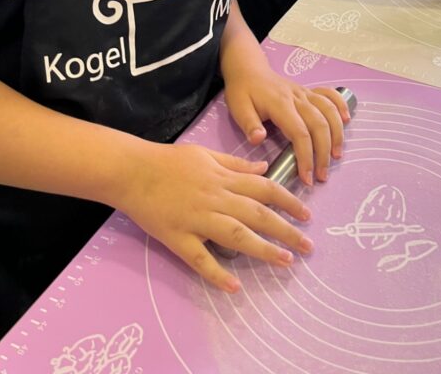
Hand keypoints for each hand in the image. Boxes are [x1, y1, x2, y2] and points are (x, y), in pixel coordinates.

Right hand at [112, 141, 313, 293]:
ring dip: (263, 249)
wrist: (132, 170)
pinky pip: (200, 258)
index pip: (264, 189)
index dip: (288, 202)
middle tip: (308, 246)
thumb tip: (264, 169)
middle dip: (286, 230)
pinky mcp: (178, 238)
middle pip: (257, 214)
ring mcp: (197, 219)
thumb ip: (235, 164)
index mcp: (222, 178)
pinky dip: (217, 273)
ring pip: (236, 235)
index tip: (307, 215)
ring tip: (285, 261)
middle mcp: (216, 198)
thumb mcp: (206, 154)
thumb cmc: (168, 160)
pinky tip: (234, 286)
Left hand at [224, 64, 348, 186]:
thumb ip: (249, 124)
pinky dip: (341, 106)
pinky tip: (347, 120)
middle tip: (322, 176)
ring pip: (329, 111)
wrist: (248, 69)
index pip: (300, 133)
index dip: (306, 157)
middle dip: (323, 153)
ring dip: (336, 134)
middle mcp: (297, 97)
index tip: (307, 178)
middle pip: (319, 125)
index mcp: (280, 104)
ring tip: (336, 156)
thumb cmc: (243, 91)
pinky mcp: (309, 91)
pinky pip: (330, 95)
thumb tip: (259, 140)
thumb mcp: (238, 108)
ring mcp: (305, 93)